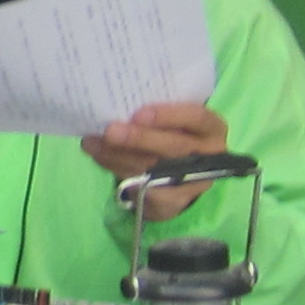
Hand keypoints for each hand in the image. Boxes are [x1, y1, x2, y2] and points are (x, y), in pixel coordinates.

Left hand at [80, 101, 227, 218]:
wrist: (174, 178)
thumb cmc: (170, 135)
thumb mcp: (171, 120)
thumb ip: (153, 114)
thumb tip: (115, 104)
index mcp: (212, 128)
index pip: (198, 118)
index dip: (169, 116)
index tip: (139, 114)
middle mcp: (209, 154)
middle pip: (175, 147)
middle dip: (139, 138)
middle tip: (110, 131)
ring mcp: (195, 180)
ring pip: (155, 168)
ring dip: (118, 154)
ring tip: (92, 142)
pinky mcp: (175, 200)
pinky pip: (144, 186)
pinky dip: (116, 168)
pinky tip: (99, 157)